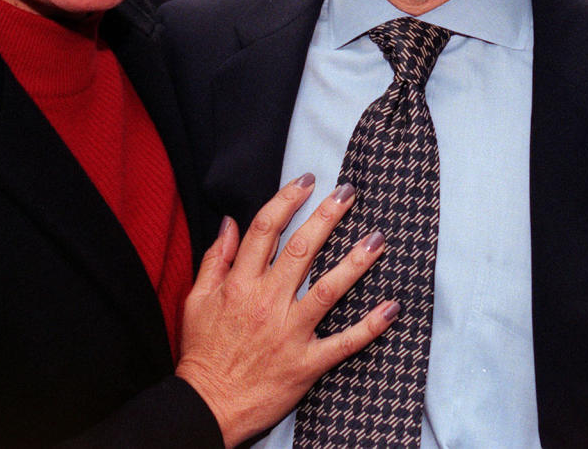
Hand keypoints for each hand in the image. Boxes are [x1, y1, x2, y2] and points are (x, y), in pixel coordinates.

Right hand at [175, 175, 399, 447]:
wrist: (206, 406)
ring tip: (377, 239)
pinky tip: (391, 307)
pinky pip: (344, 342)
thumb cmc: (201, 352)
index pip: (267, 229)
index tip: (306, 181)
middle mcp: (267, 302)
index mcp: (240, 284)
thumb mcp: (196, 299)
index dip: (287, 199)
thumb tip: (230, 222)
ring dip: (356, 262)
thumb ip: (216, 258)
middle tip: (349, 192)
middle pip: (302, 249)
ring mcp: (290, 332)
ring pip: (329, 289)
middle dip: (328, 216)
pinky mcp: (306, 363)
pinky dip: (370, 326)